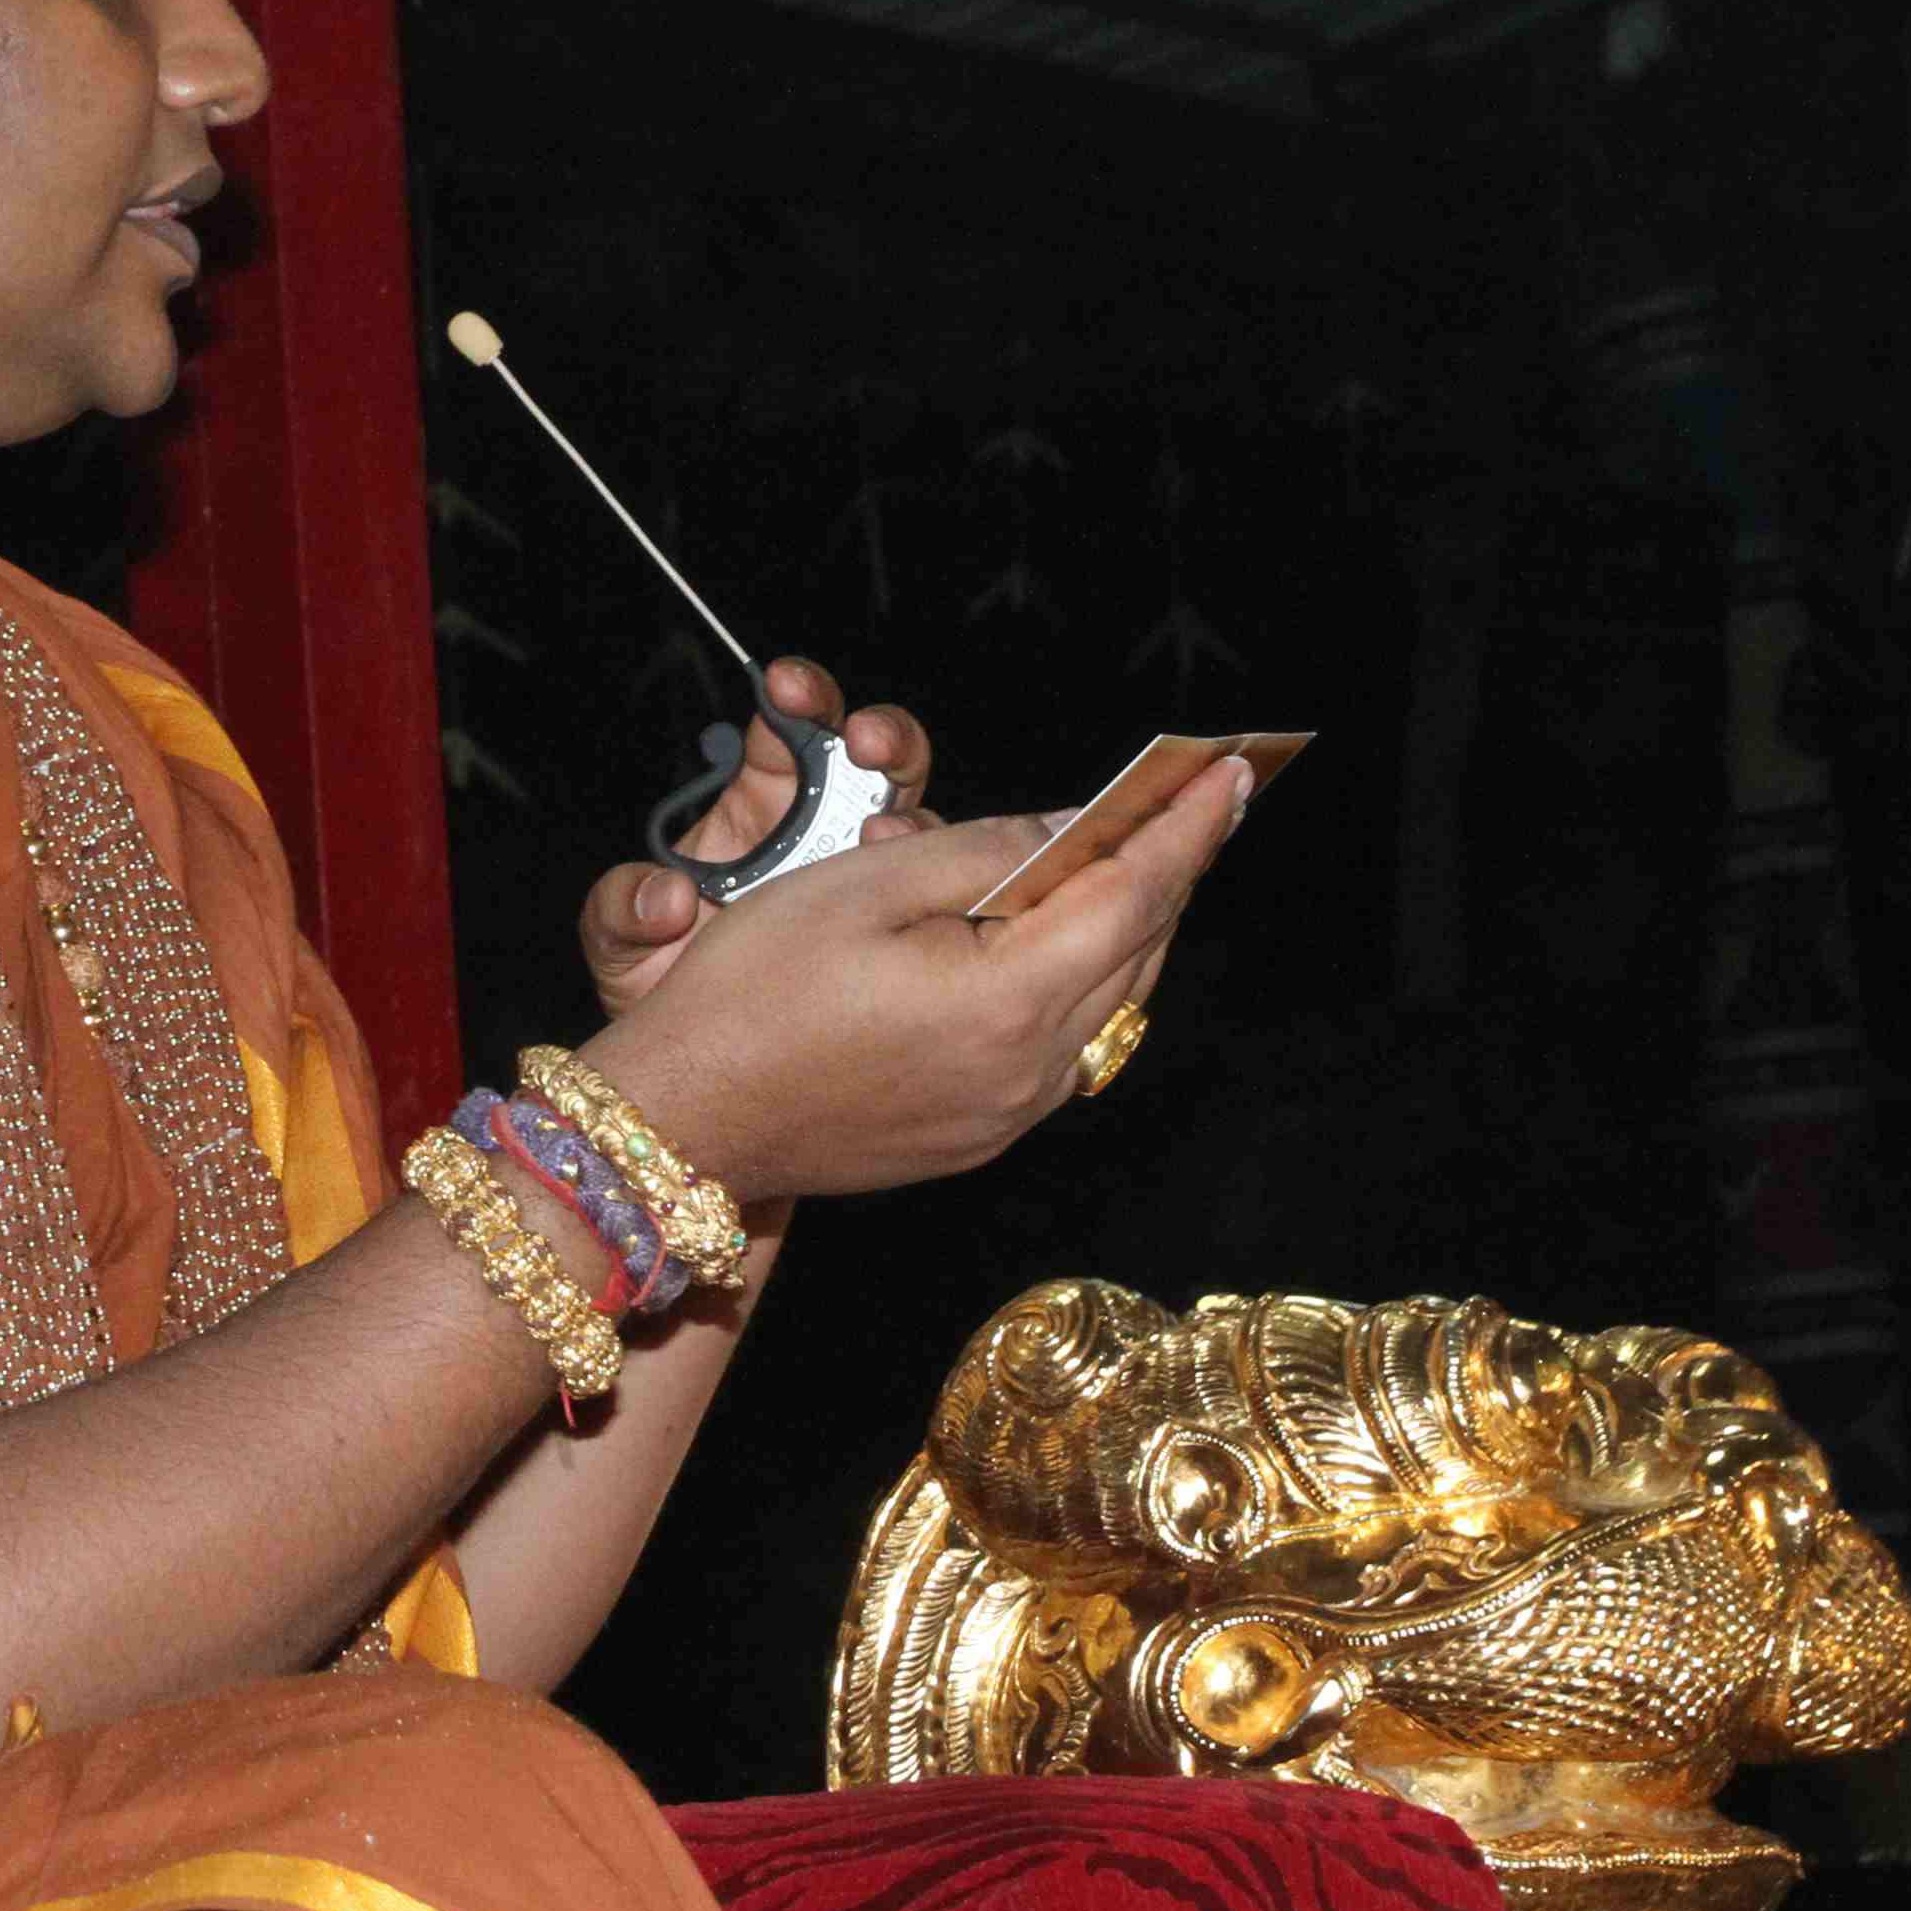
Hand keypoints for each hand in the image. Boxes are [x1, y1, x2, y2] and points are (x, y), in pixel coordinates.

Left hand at [578, 660, 940, 1017]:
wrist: (702, 1069)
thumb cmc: (661, 987)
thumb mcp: (619, 946)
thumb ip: (620, 910)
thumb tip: (661, 899)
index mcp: (758, 804)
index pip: (788, 726)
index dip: (797, 696)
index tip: (788, 687)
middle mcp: (824, 830)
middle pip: (876, 758)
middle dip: (881, 737)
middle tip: (865, 743)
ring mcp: (868, 881)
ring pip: (918, 826)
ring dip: (914, 818)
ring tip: (886, 836)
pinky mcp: (897, 932)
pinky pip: (930, 903)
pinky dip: (932, 896)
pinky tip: (910, 906)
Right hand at [582, 748, 1246, 1202]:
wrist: (681, 1126)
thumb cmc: (747, 999)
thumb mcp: (858, 888)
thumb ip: (981, 853)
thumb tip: (1064, 832)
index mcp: (1005, 1002)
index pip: (1132, 896)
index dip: (1186, 827)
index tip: (1229, 772)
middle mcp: (1027, 1072)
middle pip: (1135, 954)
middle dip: (1168, 871)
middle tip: (1193, 803)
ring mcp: (1005, 1116)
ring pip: (1106, 1006)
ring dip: (1123, 928)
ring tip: (1126, 862)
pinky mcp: (975, 1138)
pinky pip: (1061, 1049)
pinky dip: (1074, 982)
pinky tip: (1047, 944)